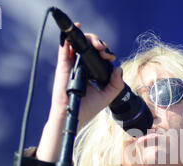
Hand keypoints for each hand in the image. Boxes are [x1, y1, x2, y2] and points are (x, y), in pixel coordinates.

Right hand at [36, 23, 123, 162]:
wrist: (74, 116)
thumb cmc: (87, 109)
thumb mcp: (107, 96)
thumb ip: (116, 84)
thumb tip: (119, 69)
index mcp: (90, 72)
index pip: (97, 56)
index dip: (104, 51)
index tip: (109, 57)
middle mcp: (81, 67)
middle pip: (89, 47)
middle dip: (98, 43)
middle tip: (103, 50)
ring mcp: (71, 66)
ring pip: (78, 45)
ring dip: (87, 39)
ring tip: (95, 43)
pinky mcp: (63, 67)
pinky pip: (64, 49)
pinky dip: (69, 39)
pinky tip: (76, 31)